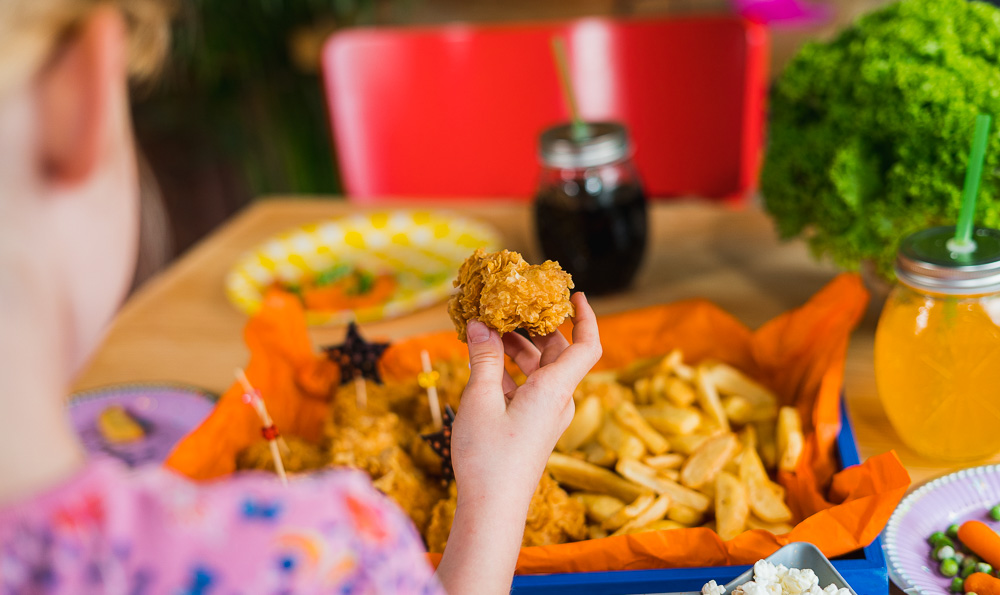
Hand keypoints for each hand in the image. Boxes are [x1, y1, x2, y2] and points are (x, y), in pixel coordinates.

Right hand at [451, 292, 601, 505]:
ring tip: (488, 327)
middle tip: (511, 303)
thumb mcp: (480, 399)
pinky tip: (484, 359)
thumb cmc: (488, 456)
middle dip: (536, 325)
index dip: (586, 317)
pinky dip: (510, 368)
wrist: (492, 508)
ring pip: (539, 368)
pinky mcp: (532, 425)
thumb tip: (481, 323)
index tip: (575, 294)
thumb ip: (483, 357)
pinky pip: (528, 386)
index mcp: (554, 389)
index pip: (587, 346)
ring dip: (517, 346)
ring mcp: (546, 414)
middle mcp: (558, 400)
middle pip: (558, 351)